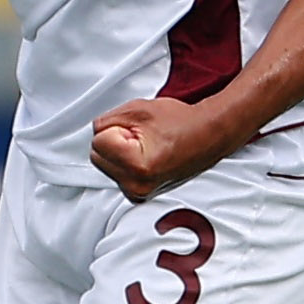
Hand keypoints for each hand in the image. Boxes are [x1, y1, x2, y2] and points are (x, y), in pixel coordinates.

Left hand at [90, 97, 242, 201]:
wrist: (207, 136)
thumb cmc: (180, 122)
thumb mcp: (138, 109)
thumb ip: (107, 120)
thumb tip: (96, 132)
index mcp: (136, 166)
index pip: (97, 141)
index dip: (115, 128)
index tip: (137, 129)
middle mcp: (136, 186)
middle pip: (97, 156)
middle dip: (114, 142)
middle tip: (141, 136)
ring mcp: (139, 193)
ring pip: (106, 165)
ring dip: (119, 152)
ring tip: (146, 145)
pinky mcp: (141, 194)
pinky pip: (117, 173)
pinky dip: (126, 163)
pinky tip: (147, 155)